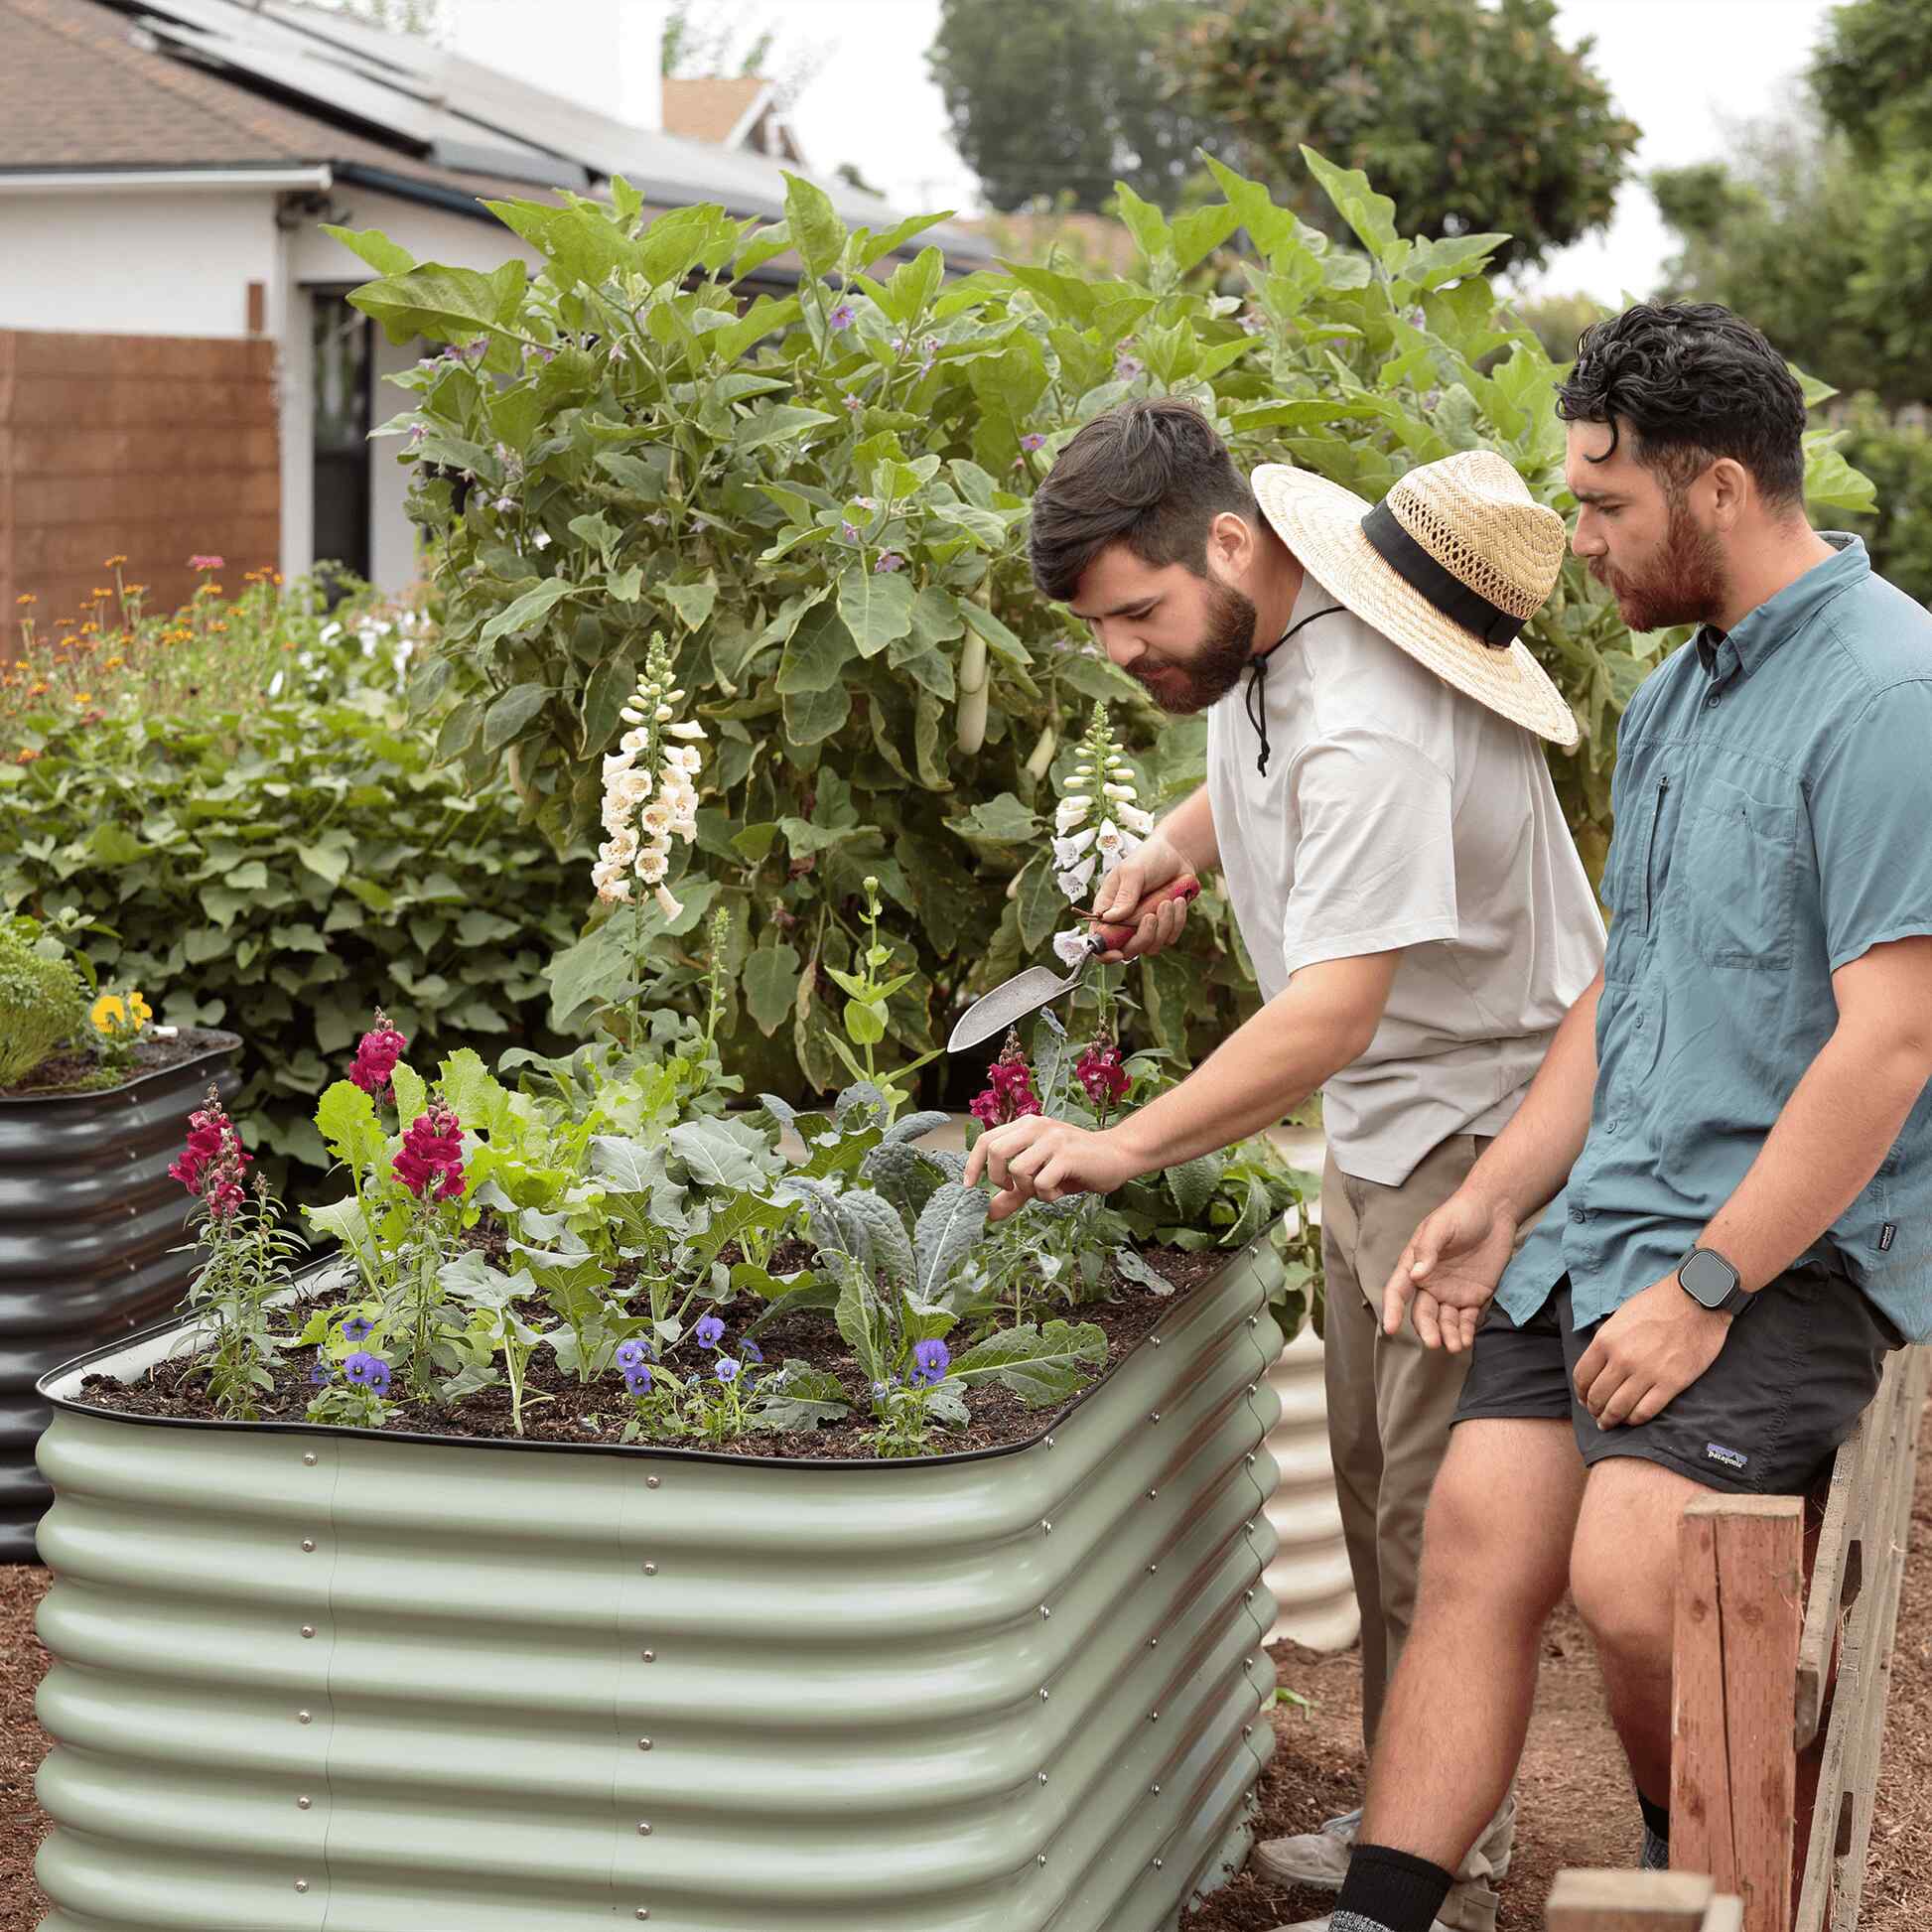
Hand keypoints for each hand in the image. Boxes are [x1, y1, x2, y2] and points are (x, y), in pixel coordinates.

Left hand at [963, 1115, 1140, 1221]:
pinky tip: (1060, 1189)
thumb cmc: (1077, 1165)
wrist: (1118, 1155)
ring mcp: (1052, 1139)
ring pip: (1018, 1170)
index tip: (969, 1186)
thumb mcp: (1040, 1176)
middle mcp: (1037, 1127)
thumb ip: (1013, 1192)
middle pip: (995, 1150)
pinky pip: (1041, 1183)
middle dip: (998, 1178)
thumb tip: (988, 1213)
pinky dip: (1048, 1195)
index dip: (973, 1164)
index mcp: (1026, 1126)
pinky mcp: (1067, 1155)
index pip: (986, 1139)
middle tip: (1013, 1188)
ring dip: (1028, 1188)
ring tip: (1045, 1188)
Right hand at [1090, 834, 1190, 960]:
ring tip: (1168, 901)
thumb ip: (1123, 896)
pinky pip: (1170, 938)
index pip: (1098, 940)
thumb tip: (1110, 919)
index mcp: (1108, 909)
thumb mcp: (1133, 872)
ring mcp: (1144, 927)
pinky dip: (1177, 921)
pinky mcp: (1164, 927)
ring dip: (1164, 925)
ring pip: (1151, 946)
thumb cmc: (1149, 858)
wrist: (1177, 855)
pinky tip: (1178, 901)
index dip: (1104, 953)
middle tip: (1152, 915)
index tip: (1118, 954)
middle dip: (1143, 937)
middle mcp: (1124, 922)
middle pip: (1128, 950)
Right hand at [1382, 1187, 1518, 1351]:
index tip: (1390, 1328)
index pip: (1398, 1290)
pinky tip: (1466, 1340)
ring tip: (1456, 1346)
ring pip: (1445, 1321)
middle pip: (1423, 1312)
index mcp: (1414, 1265)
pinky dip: (1466, 1331)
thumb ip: (1427, 1249)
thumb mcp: (1440, 1226)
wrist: (1495, 1211)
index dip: (1391, 1309)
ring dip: (1447, 1335)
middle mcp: (1430, 1283)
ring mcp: (1452, 1292)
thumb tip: (1417, 1275)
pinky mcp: (1474, 1297)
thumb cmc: (1461, 1213)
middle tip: (1434, 1342)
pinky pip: (1467, 1319)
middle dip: (1427, 1329)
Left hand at [1573, 1274, 1731, 1427]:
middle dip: (1594, 1409)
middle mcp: (1622, 1359)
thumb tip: (1598, 1362)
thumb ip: (1607, 1341)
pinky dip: (1635, 1419)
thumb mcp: (1620, 1316)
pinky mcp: (1671, 1383)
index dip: (1580, 1392)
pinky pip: (1646, 1411)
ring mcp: (1646, 1373)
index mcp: (1606, 1340)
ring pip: (1618, 1408)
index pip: (1582, 1376)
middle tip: (1596, 1415)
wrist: (1696, 1300)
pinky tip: (1632, 1419)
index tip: (1584, 1399)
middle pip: (1597, 1396)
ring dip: (1610, 1419)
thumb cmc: (1658, 1303)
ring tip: (1609, 1423)